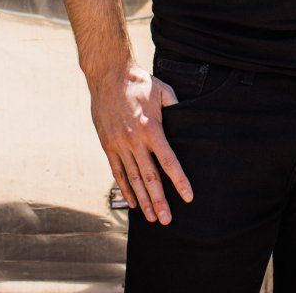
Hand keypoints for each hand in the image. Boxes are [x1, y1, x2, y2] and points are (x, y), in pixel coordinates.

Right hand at [88, 63, 191, 223]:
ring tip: (152, 218)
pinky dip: (125, 189)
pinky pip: (117, 171)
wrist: (108, 75)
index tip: (188, 197)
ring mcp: (119, 144)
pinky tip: (133, 203)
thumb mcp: (163, 91)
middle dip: (159, 200)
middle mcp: (134, 140)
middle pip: (149, 177)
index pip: (168, 161)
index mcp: (151, 129)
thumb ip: (176, 108)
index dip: (179, 181)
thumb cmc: (139, 82)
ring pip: (132, 179)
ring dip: (143, 200)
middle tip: (167, 220)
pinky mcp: (108, 145)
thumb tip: (187, 121)